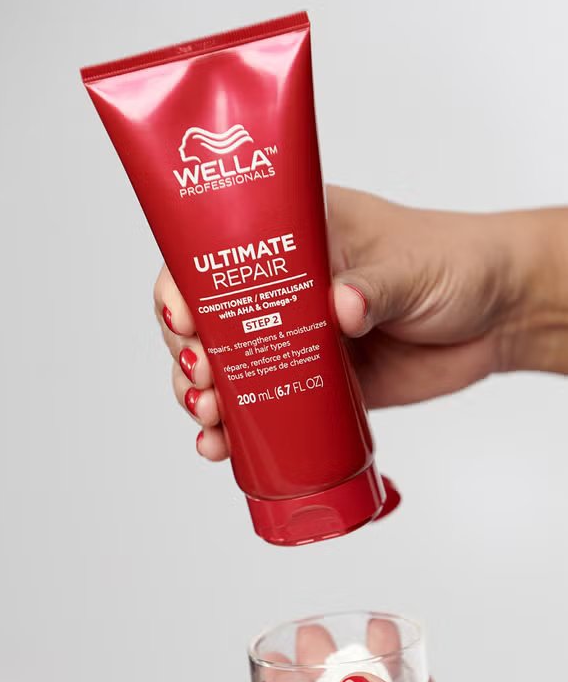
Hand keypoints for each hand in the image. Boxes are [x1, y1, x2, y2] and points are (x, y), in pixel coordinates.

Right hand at [155, 186, 567, 459]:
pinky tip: (221, 444)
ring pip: (224, 368)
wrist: (498, 317)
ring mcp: (290, 339)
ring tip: (209, 417)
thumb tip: (338, 307)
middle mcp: (280, 288)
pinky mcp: (308, 384)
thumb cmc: (455, 264)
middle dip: (189, 349)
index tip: (183, 316)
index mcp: (293, 237)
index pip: (216, 252)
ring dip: (202, 395)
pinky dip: (234, 429)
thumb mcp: (412, 266)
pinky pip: (260, 407)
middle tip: (202, 373)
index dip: (184, 284)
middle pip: (207, 317)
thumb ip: (375, 285)